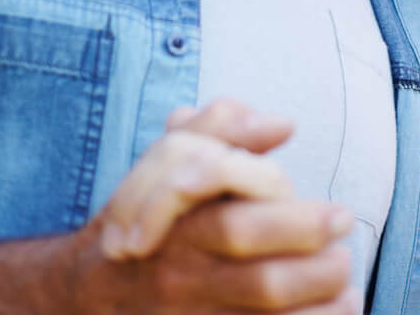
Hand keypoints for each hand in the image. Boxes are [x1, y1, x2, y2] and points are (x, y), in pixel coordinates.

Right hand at [0, 101, 357, 314]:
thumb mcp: (167, 165)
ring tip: (346, 298)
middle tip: (347, 258)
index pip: (235, 221)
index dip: (296, 220)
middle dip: (314, 273)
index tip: (343, 215)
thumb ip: (223, 133)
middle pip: (255, 283)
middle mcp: (179, 277)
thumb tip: (282, 123)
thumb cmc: (142, 224)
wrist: (73, 298)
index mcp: (179, 226)